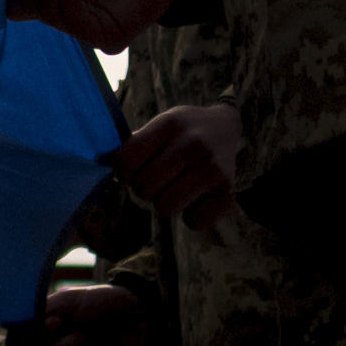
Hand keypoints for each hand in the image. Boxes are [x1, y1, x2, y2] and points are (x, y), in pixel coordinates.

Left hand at [114, 98, 246, 229]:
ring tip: (180, 189)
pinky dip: (193, 216)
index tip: (131, 174)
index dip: (122, 173)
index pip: (125, 161)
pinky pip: (194, 222)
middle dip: (146, 190)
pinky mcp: (229, 194)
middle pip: (143, 189)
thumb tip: (103, 161)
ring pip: (165, 209)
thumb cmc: (192, 131)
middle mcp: (191, 145)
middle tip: (160, 181)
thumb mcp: (167, 124)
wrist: (242, 131)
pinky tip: (200, 199)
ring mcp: (212, 170)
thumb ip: (139, 141)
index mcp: (169, 125)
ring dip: (168, 204)